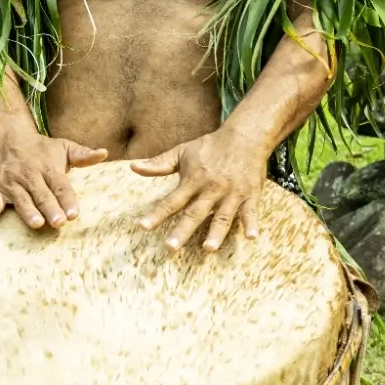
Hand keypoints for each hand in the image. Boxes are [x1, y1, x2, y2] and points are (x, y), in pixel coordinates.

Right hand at [0, 128, 107, 230]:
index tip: (75, 214)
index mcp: (48, 168)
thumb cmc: (42, 148)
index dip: (68, 199)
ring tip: (36, 224)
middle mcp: (30, 175)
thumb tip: (104, 153)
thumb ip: (83, 155)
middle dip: (51, 209)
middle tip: (59, 223)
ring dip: (27, 212)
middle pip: (42, 194)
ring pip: (21, 199)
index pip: (60, 185)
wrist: (9, 137)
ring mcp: (11, 183)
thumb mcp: (64, 147)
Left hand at [134, 126, 268, 250]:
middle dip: (183, 230)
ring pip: (223, 216)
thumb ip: (159, 163)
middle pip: (195, 213)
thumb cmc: (211, 146)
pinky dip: (252, 223)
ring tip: (209, 248)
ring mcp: (232, 193)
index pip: (172, 200)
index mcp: (193, 180)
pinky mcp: (250, 194)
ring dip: (216, 233)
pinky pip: (251, 211)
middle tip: (171, 248)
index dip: (157, 214)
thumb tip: (133, 168)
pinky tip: (252, 237)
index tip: (143, 227)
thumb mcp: (183, 151)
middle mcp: (212, 189)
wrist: (245, 136)